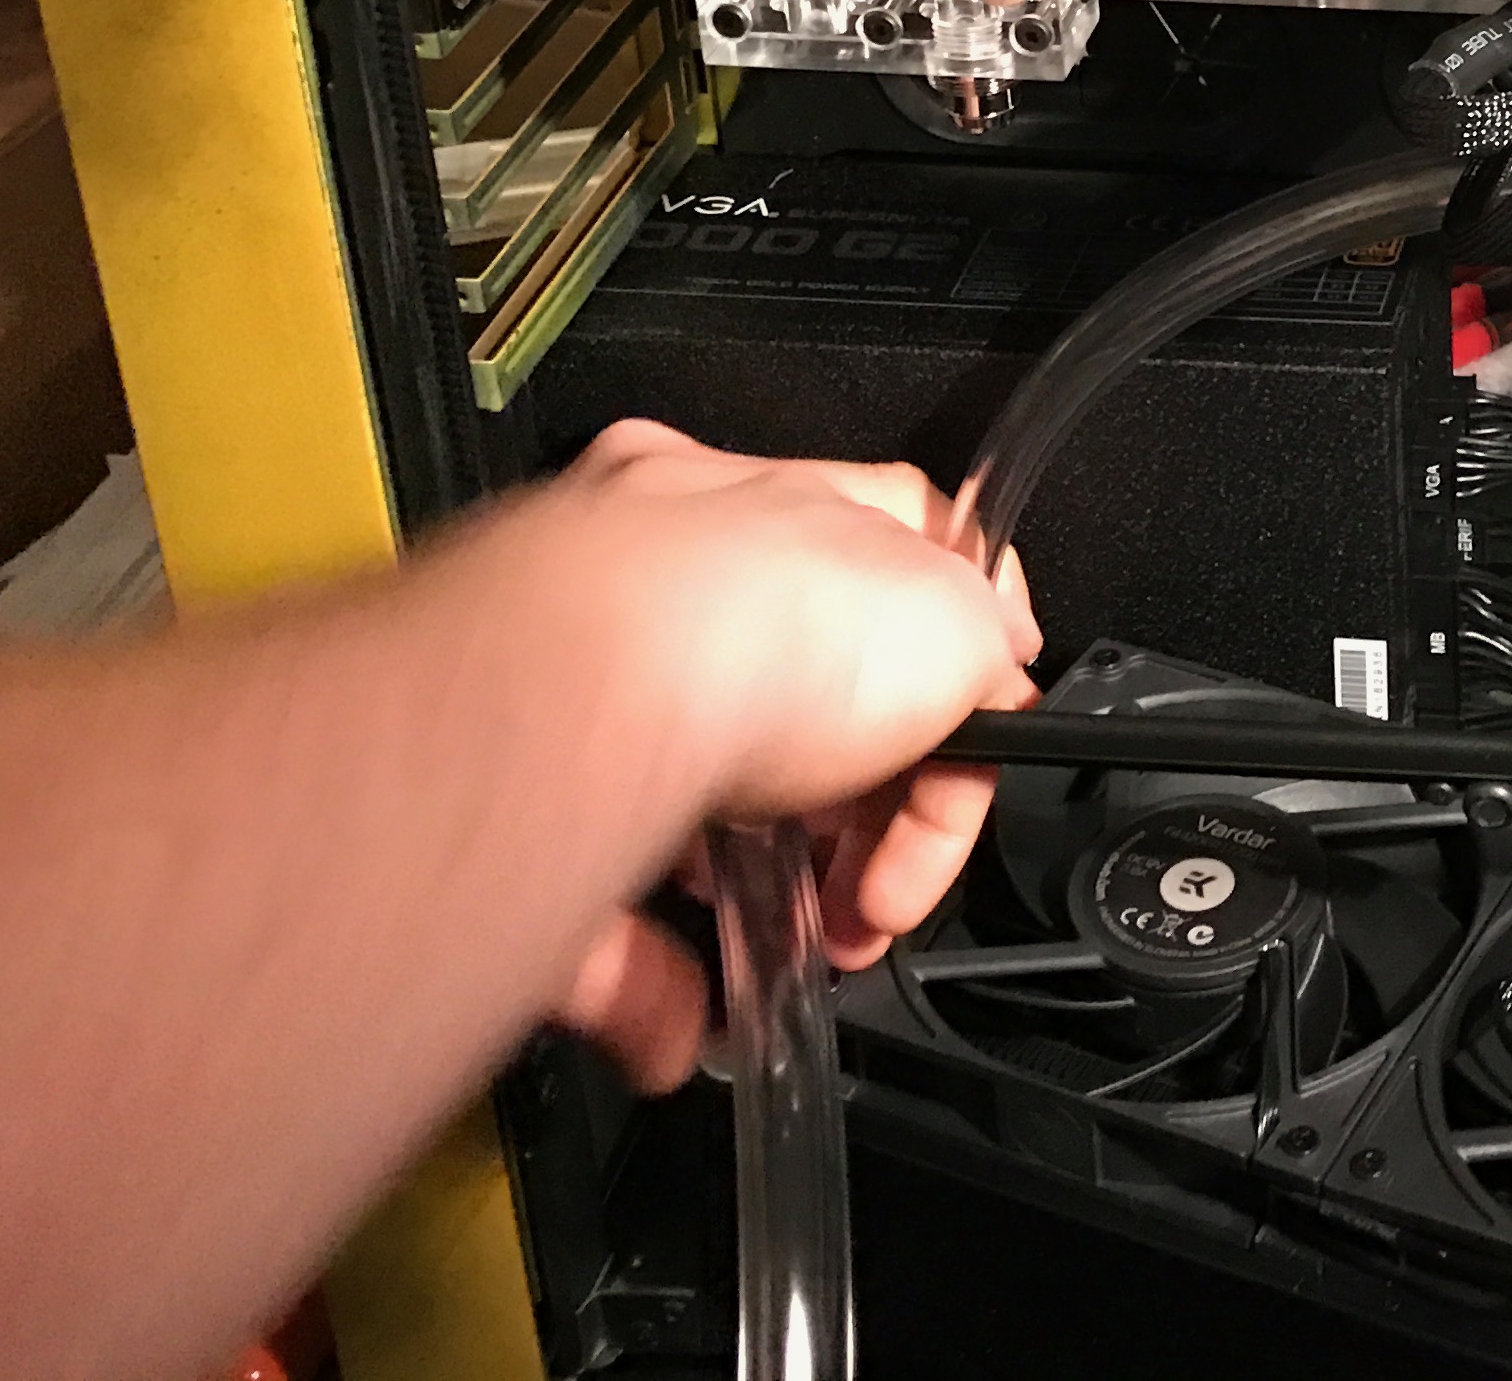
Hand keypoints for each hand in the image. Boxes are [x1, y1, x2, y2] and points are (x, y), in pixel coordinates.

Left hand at [514, 421, 1041, 1089]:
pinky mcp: (515, 807)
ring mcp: (583, 689)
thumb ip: (992, 647)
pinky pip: (591, 908)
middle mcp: (666, 583)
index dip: (947, 668)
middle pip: (789, 704)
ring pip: (682, 809)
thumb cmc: (754, 622)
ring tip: (799, 940)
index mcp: (777, 507)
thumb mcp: (962, 613)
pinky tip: (689, 1004)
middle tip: (882, 872)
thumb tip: (996, 686)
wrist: (587, 697)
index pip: (888, 565)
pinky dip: (648, 972)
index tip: (972, 749)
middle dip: (854, 810)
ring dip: (754, 895)